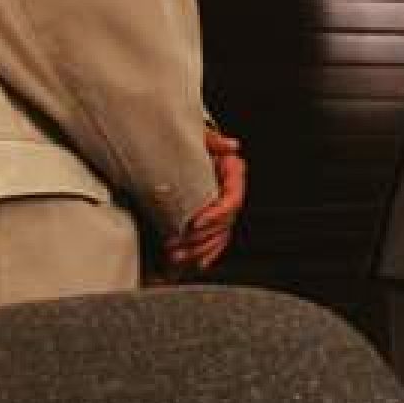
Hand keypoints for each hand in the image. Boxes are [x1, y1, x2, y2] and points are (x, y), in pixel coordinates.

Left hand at [165, 126, 246, 273]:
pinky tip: (195, 264)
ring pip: (219, 236)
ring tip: (174, 255)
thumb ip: (213, 140)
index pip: (232, 201)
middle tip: (175, 243)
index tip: (193, 223)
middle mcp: (229, 192)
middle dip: (200, 238)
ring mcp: (221, 208)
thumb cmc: (185, 143)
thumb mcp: (197, 138)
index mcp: (231, 173)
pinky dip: (206, 254)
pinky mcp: (210, 220)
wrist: (171, 150)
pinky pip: (216, 242)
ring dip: (199, 250)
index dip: (215, 215)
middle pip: (225, 223)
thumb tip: (232, 146)